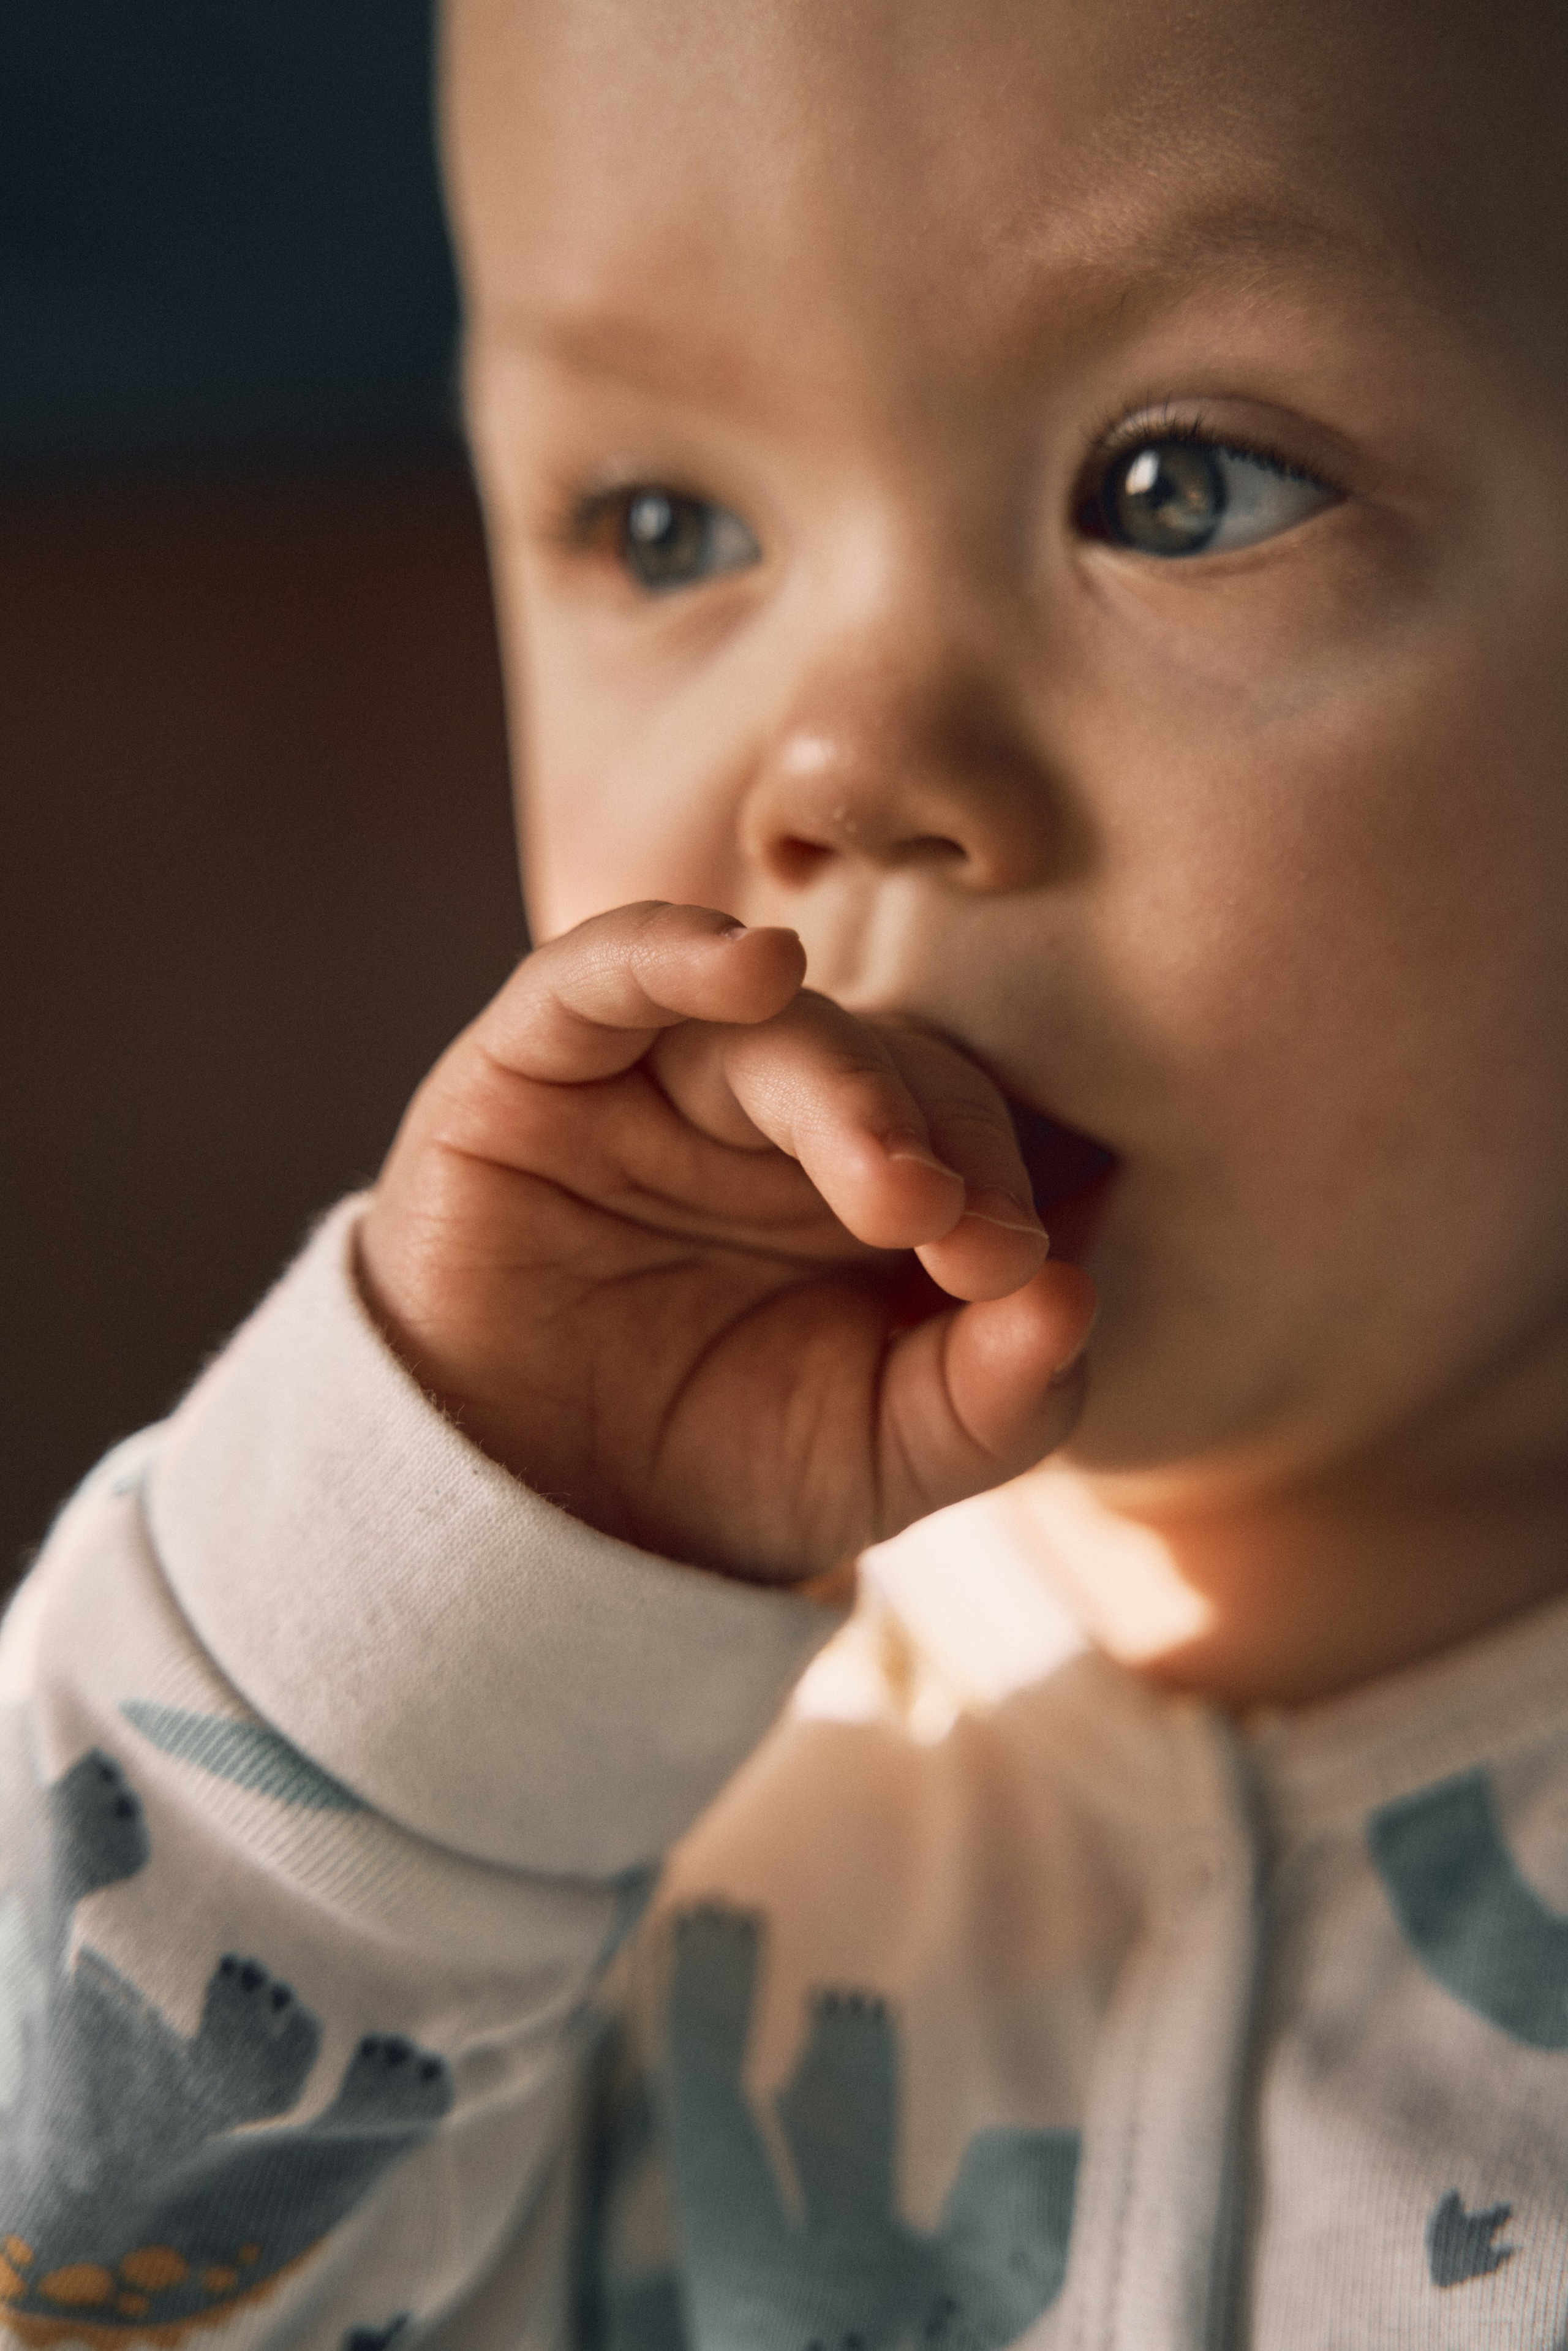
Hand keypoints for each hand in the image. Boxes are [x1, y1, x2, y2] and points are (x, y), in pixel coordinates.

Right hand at [357, 903, 1094, 1583]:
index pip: (963, 1126)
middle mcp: (770, 1113)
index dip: (1002, 1181)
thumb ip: (998, 1394)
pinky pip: (600, 973)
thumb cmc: (717, 1474)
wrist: (534, 1540)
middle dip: (941, 1142)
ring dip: (846, 1087)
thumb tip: (1077, 1299)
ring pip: (769, 1027)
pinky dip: (674, 953)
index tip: (1021, 1275)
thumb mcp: (885, 1454)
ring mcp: (652, 1079)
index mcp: (868, 1177)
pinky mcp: (532, 1065)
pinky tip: (753, 965)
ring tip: (895, 1181)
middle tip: (967, 1241)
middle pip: (886, 1064)